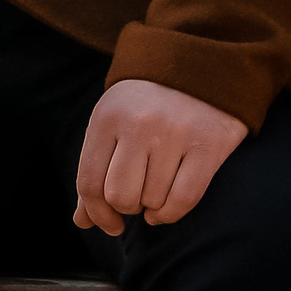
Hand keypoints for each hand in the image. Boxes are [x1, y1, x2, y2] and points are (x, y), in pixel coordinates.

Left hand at [72, 79, 246, 233]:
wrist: (198, 66)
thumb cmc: (145, 104)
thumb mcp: (111, 124)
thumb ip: (94, 170)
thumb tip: (82, 221)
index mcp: (107, 116)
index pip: (90, 182)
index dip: (97, 213)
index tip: (110, 224)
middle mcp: (138, 124)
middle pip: (121, 197)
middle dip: (127, 207)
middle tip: (136, 197)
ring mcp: (174, 134)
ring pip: (153, 202)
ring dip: (152, 207)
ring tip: (155, 188)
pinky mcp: (208, 145)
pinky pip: (184, 200)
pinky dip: (171, 214)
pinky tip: (166, 208)